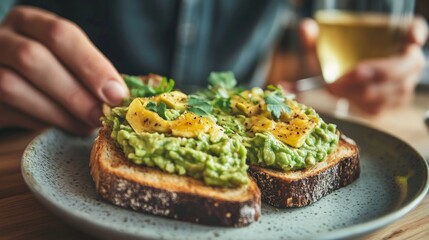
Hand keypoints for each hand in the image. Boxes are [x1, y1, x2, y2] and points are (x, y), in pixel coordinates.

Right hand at [0, 6, 127, 133]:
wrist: (7, 80)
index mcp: (29, 22)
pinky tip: (64, 127)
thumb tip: (120, 96)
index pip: (60, 34)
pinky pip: (7, 111)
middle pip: (33, 58)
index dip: (91, 65)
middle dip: (74, 93)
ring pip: (12, 86)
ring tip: (85, 127)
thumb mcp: (66, 58)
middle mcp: (1, 38)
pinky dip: (41, 123)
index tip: (116, 94)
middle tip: (101, 117)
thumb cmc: (48, 69)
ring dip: (57, 113)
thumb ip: (89, 70)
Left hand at [300, 17, 427, 113]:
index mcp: (397, 39)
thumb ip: (313, 37)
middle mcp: (406, 61)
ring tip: (336, 88)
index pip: (415, 32)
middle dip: (376, 71)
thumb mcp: (322, 48)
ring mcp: (402, 84)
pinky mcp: (389, 104)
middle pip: (404, 66)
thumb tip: (306, 27)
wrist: (333, 85)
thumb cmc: (334, 61)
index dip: (415, 34)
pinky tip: (345, 97)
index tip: (411, 37)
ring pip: (393, 90)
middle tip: (350, 75)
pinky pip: (382, 106)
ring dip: (363, 91)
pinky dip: (361, 103)